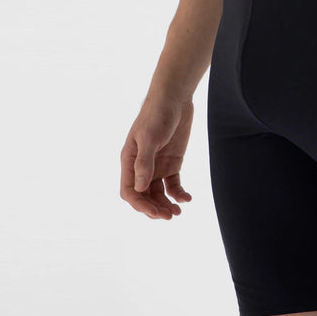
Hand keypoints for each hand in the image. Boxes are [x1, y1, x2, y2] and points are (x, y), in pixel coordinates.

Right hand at [120, 96, 193, 219]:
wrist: (174, 99)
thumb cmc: (157, 114)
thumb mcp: (149, 138)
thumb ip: (144, 163)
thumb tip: (140, 188)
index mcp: (129, 161)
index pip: (129, 191)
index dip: (140, 205)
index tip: (155, 213)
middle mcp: (142, 167)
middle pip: (144, 196)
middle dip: (154, 208)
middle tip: (169, 216)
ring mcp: (157, 166)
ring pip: (158, 193)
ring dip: (166, 205)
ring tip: (177, 213)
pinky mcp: (172, 163)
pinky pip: (173, 184)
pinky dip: (179, 194)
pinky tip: (187, 199)